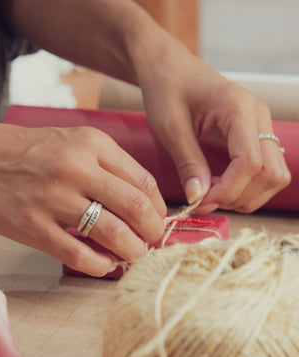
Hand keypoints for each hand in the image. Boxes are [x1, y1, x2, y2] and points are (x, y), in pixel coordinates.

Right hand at [0, 109, 165, 276]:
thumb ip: (105, 166)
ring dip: (131, 251)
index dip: (158, 208)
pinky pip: (78, 254)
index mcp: (91, 143)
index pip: (143, 182)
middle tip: (150, 242)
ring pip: (113, 233)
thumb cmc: (24, 150)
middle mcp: (75, 167)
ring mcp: (52, 198)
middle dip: (152, 232)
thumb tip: (139, 204)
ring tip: (131, 254)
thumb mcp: (71, 141)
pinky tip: (104, 264)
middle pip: (135, 208)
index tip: (156, 221)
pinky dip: (100, 265)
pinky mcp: (31, 225)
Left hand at [135, 36, 290, 212]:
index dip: (228, 190)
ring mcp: (261, 125)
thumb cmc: (166, 90)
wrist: (168, 69)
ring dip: (246, 194)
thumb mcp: (170, 128)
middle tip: (204, 201)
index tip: (200, 202)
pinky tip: (220, 187)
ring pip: (274, 174)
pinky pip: (266, 168)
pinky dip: (247, 186)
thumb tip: (199, 198)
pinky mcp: (254, 134)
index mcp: (238, 108)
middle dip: (238, 196)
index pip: (250, 162)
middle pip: (271, 173)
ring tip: (211, 195)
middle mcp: (258, 116)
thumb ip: (188, 163)